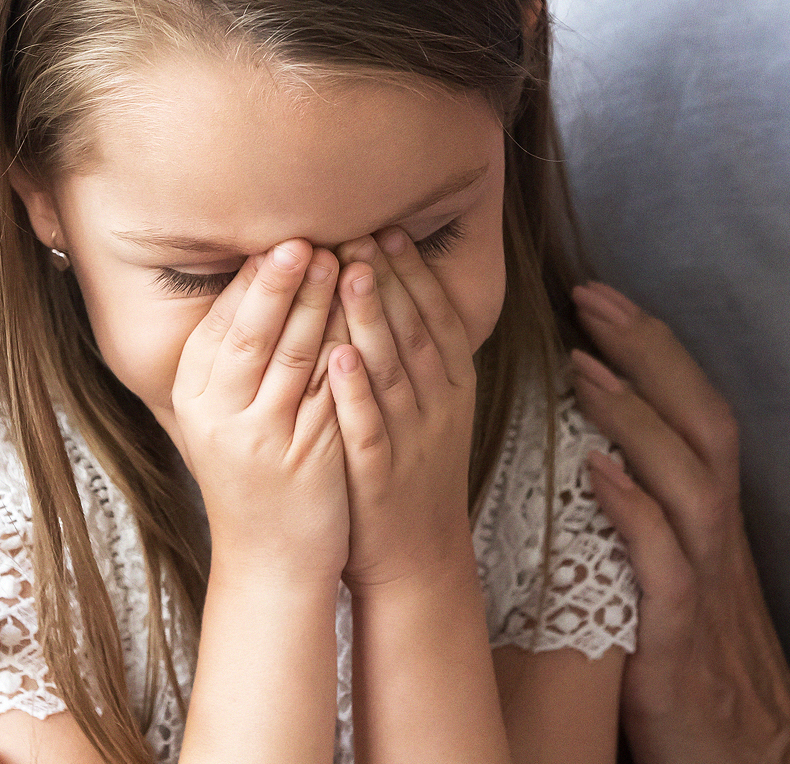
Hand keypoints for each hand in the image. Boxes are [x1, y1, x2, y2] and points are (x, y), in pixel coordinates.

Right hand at [171, 238, 348, 581]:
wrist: (269, 558)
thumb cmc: (252, 476)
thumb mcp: (224, 416)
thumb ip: (233, 358)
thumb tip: (257, 279)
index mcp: (194, 397)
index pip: (221, 323)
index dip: (252, 279)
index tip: (277, 238)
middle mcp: (220, 416)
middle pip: (254, 333)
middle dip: (283, 281)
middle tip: (309, 237)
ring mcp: (261, 439)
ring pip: (296, 357)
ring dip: (321, 305)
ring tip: (344, 262)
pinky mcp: (305, 458)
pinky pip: (331, 393)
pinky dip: (349, 351)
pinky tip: (368, 320)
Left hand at [322, 227, 478, 588]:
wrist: (418, 559)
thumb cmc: (412, 472)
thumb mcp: (430, 408)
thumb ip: (417, 355)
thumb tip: (395, 287)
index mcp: (453, 388)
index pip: (435, 318)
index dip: (414, 274)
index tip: (390, 230)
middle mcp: (438, 408)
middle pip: (415, 333)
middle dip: (390, 280)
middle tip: (362, 231)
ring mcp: (412, 442)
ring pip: (393, 371)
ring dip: (373, 319)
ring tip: (350, 272)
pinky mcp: (380, 477)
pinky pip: (368, 428)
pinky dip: (354, 393)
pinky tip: (336, 357)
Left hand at [568, 282, 789, 763]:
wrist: (749, 755)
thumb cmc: (696, 667)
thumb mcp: (671, 579)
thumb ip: (643, 518)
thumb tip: (586, 451)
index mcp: (714, 520)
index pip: (696, 411)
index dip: (655, 349)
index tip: (600, 296)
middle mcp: (720, 539)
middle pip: (704, 422)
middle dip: (650, 351)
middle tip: (590, 297)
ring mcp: (709, 586)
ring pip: (691, 480)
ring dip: (637, 417)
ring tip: (583, 367)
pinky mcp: (684, 640)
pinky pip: (668, 566)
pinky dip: (636, 513)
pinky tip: (598, 474)